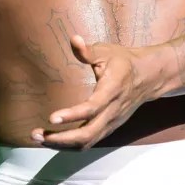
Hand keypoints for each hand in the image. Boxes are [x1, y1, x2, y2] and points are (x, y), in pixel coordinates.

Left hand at [31, 35, 157, 149]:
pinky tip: (53, 140)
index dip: (72, 115)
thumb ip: (88, 51)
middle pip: (87, 135)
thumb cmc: (124, 62)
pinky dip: (70, 145)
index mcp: (111, 90)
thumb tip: (74, 39)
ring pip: (87, 142)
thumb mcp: (107, 51)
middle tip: (36, 135)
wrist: (148, 77)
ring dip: (62, 144)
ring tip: (39, 138)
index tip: (51, 118)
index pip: (92, 108)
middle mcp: (112, 112)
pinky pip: (89, 142)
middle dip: (61, 138)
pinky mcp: (108, 128)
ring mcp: (111, 123)